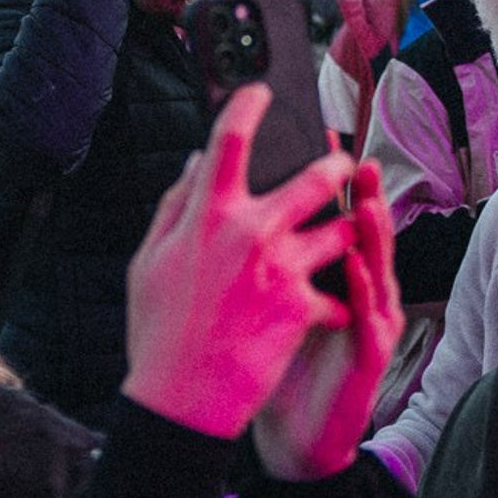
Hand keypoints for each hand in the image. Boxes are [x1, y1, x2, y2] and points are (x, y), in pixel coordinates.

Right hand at [122, 87, 354, 438]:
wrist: (179, 404)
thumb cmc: (158, 333)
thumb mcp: (148, 263)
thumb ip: (174, 206)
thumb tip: (194, 164)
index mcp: (207, 215)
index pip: (231, 138)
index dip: (248, 104)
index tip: (261, 92)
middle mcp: (251, 232)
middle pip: (316, 176)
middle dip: (337, 167)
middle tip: (341, 167)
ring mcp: (282, 268)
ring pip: (342, 229)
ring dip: (348, 231)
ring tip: (350, 232)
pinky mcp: (302, 306)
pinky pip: (338, 292)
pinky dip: (340, 299)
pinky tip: (338, 304)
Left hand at [252, 160, 405, 478]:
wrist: (295, 440)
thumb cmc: (282, 366)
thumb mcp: (272, 304)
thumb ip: (262, 258)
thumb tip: (233, 207)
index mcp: (331, 274)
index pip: (334, 217)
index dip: (330, 180)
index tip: (321, 138)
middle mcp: (359, 290)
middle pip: (365, 233)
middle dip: (363, 195)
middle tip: (356, 160)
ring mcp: (371, 320)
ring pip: (376, 269)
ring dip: (373, 235)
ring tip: (364, 204)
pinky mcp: (370, 356)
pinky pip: (370, 319)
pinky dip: (364, 292)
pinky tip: (355, 270)